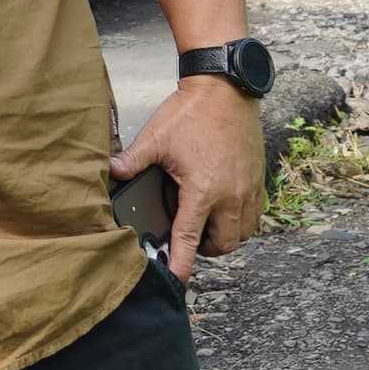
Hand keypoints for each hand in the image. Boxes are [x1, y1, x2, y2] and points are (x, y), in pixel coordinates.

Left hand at [106, 82, 264, 280]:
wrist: (226, 89)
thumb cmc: (192, 112)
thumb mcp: (155, 138)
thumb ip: (131, 161)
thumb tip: (110, 172)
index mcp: (203, 191)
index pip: (190, 240)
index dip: (183, 264)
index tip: (177, 281)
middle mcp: (231, 196)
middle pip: (224, 244)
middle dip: (205, 250)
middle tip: (189, 241)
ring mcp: (248, 189)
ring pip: (243, 233)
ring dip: (225, 237)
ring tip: (205, 225)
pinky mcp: (258, 179)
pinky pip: (254, 215)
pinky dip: (240, 221)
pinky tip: (224, 208)